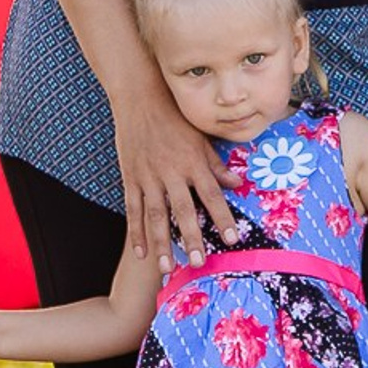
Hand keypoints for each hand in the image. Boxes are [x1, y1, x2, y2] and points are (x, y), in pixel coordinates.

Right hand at [111, 83, 238, 268]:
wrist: (141, 99)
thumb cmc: (177, 117)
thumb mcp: (202, 138)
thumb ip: (217, 164)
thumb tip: (237, 183)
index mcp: (193, 162)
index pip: (212, 195)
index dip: (222, 218)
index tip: (233, 239)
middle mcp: (171, 172)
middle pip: (183, 211)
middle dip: (191, 239)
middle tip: (198, 264)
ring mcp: (148, 177)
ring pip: (155, 216)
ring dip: (161, 244)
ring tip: (166, 268)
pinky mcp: (131, 178)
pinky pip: (133, 210)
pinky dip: (136, 233)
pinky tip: (141, 253)